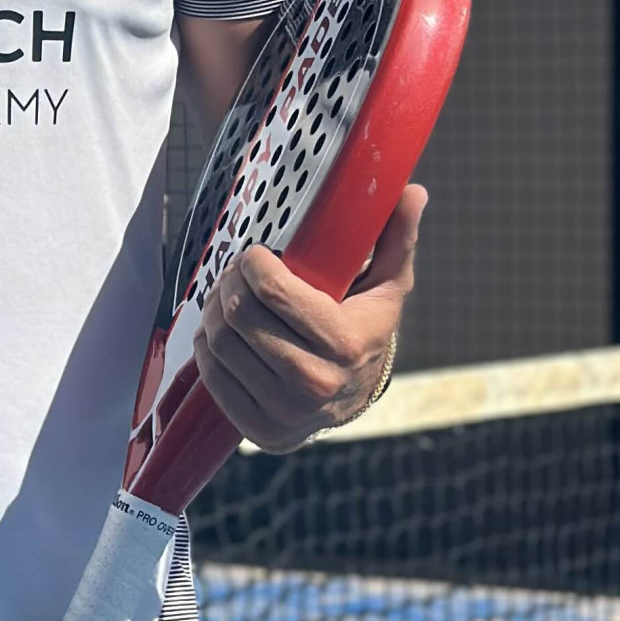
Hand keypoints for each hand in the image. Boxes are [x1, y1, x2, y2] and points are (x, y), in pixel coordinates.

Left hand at [191, 186, 424, 452]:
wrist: (355, 398)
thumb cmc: (365, 328)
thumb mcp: (386, 284)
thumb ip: (397, 237)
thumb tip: (412, 191)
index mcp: (346, 343)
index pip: (273, 293)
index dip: (254, 264)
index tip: (256, 255)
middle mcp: (314, 382)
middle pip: (239, 315)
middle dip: (230, 283)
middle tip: (236, 272)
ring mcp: (284, 411)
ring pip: (219, 342)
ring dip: (214, 310)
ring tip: (227, 297)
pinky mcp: (258, 429)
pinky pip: (211, 373)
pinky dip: (207, 344)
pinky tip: (222, 330)